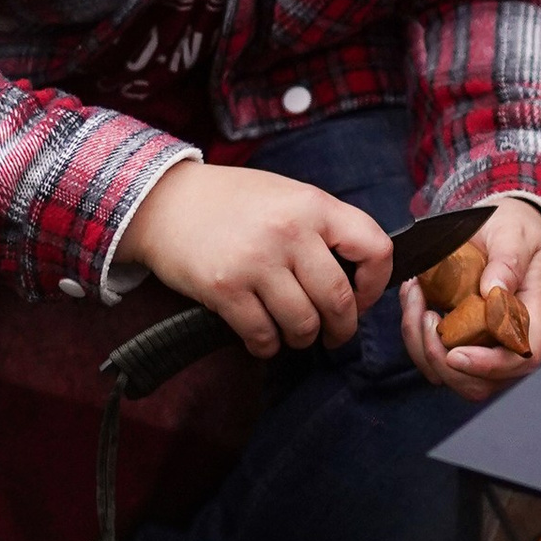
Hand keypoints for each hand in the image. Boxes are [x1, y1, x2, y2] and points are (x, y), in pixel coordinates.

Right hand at [119, 160, 392, 358]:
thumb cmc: (231, 201)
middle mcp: (289, 231)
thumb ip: (322, 226)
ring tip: (297, 334)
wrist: (164, 201)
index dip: (376, 283)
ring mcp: (256, 261)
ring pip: (303, 324)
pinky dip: (267, 345)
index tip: (362, 297)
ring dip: (303, 338)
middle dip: (342, 327)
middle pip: (338, 299)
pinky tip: (264, 337)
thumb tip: (357, 275)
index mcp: (313, 205)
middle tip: (335, 334)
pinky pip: (263, 335)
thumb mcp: (286, 195)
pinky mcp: (225, 289)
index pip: (375, 248)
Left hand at [402, 195, 540, 399]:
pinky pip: (431, 355)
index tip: (457, 353)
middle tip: (424, 315)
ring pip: (450, 375)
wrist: (502, 227)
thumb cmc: (516, 233)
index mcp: (532, 320)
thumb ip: (508, 261)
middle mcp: (508, 342)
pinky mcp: (457, 338)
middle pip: (481, 383)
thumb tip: (494, 289)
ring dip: (422, 345)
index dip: (490, 366)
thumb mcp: (515, 236)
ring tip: (414, 297)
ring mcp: (482, 344)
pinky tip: (412, 296)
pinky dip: (413, 332)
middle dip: (443, 361)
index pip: (521, 360)